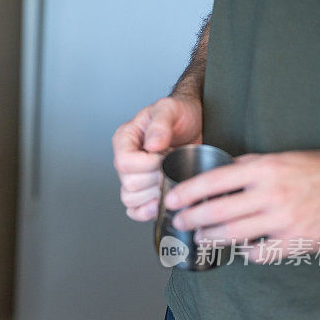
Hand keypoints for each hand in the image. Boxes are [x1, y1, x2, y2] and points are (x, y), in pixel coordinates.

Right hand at [112, 96, 202, 220]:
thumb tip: (152, 144)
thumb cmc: (180, 114)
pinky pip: (135, 211)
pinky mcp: (146, 191)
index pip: (124, 163)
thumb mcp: (171, 109)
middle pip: (129, 184)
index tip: (165, 156)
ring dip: (154, 194)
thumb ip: (160, 124)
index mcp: (125, 140)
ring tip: (170, 179)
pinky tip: (162, 201)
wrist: (196, 122)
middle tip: (173, 167)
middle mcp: (126, 159)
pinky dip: (148, 211)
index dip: (147, 165)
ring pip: (131, 200)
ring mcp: (135, 177)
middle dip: (155, 179)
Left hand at [165, 149, 319, 260]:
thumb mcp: (281, 159)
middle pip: (217, 211)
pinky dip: (246, 252)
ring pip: (233, 235)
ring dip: (211, 238)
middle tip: (180, 223)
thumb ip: (248, 166)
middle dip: (191, 219)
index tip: (171, 200)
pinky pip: (259, 253)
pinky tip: (241, 249)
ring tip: (201, 237)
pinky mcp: (295, 241)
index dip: (187, 193)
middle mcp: (271, 194)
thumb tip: (216, 171)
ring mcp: (283, 220)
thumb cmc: (319, 170)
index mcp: (264, 169)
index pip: (213, 181)